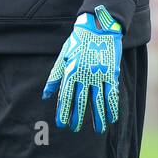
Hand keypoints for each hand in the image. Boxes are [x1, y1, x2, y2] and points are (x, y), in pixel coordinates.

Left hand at [41, 5, 122, 132]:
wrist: (98, 28)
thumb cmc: (77, 43)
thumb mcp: (63, 58)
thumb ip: (54, 77)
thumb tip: (45, 96)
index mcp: (71, 71)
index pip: (65, 96)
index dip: (63, 111)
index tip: (62, 123)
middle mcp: (84, 75)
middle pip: (81, 101)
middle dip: (78, 117)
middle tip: (75, 129)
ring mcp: (99, 74)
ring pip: (98, 100)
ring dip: (98, 117)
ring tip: (98, 130)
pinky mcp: (111, 73)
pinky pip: (112, 93)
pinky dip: (112, 106)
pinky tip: (112, 117)